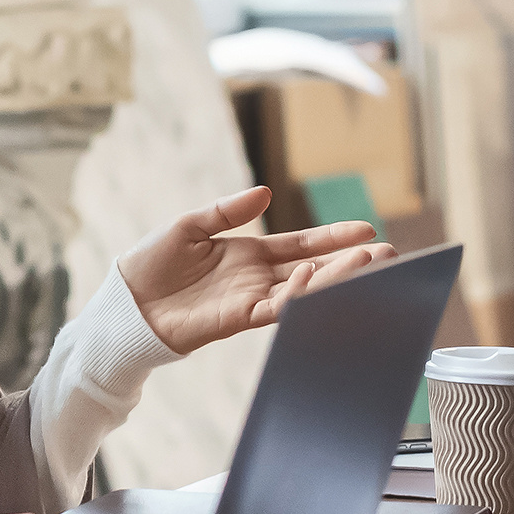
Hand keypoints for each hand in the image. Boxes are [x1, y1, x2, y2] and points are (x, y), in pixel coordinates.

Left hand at [120, 187, 390, 355]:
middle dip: (352, 262)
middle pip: (314, 269)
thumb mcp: (189, 226)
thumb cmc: (151, 265)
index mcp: (249, 255)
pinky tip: (314, 274)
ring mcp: (250, 301)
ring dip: (337, 277)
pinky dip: (296, 292)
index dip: (333, 238)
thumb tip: (265, 193)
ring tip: (370, 263)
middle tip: (390, 253)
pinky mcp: (236, 320)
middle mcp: (257, 279)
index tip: (367, 230)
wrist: (124, 305)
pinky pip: (275, 308)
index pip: (302, 245)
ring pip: (304, 290)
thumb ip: (227, 212)